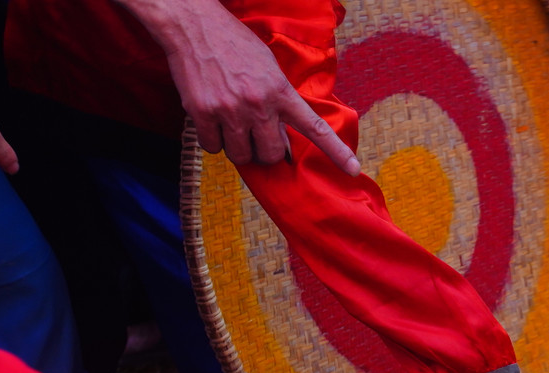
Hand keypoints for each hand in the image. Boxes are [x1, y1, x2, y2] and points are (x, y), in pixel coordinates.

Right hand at [119, 0, 359, 174]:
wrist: (195, 26)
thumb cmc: (235, 46)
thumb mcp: (270, 70)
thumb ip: (280, 102)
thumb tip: (281, 139)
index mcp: (282, 93)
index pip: (315, 128)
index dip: (336, 152)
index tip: (353, 169)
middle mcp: (259, 105)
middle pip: (270, 155)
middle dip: (263, 150)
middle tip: (254, 133)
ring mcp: (231, 111)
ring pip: (241, 156)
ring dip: (238, 147)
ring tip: (231, 123)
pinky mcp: (203, 114)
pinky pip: (213, 148)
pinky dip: (213, 140)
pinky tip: (212, 119)